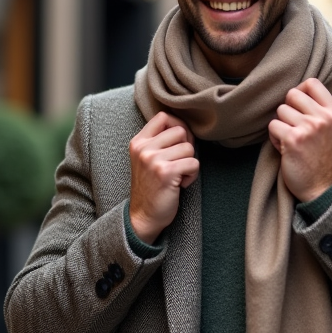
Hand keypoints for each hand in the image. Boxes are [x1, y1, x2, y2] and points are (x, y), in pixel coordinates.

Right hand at [129, 112, 198, 243]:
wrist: (143, 216)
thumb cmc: (151, 187)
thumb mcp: (147, 159)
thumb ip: (159, 141)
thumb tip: (185, 127)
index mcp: (138, 142)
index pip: (163, 116)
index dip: (178, 126)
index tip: (179, 143)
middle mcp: (143, 148)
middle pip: (180, 130)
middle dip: (187, 147)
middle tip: (180, 163)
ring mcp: (153, 160)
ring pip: (189, 148)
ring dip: (189, 163)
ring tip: (178, 175)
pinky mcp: (165, 172)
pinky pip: (193, 163)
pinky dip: (192, 175)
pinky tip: (180, 184)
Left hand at [268, 78, 331, 202]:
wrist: (322, 187)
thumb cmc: (322, 157)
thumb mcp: (330, 128)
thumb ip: (319, 109)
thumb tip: (297, 90)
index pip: (312, 83)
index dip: (300, 92)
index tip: (299, 108)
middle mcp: (324, 117)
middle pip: (292, 94)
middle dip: (288, 110)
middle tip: (294, 128)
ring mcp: (309, 127)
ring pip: (280, 110)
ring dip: (281, 126)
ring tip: (291, 141)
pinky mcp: (293, 139)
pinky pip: (273, 126)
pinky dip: (274, 138)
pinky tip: (285, 149)